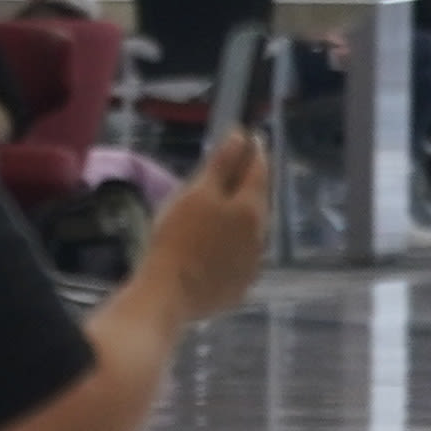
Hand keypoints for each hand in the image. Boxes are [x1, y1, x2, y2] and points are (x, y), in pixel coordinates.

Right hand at [153, 128, 273, 317]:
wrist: (169, 294)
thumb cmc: (177, 237)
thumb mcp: (195, 194)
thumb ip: (221, 164)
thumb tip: (241, 135)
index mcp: (251, 208)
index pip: (258, 171)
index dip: (254, 151)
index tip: (251, 136)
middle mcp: (261, 234)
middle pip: (257, 202)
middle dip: (248, 185)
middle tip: (236, 171)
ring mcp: (253, 263)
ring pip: (250, 231)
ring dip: (240, 218)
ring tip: (221, 212)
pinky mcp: (240, 285)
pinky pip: (239, 258)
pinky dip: (231, 247)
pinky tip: (214, 249)